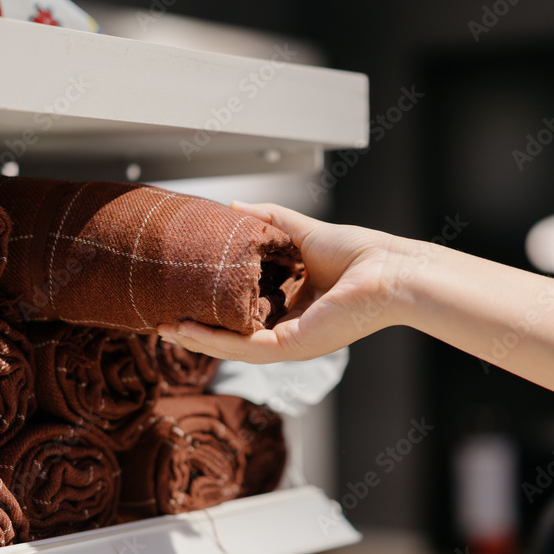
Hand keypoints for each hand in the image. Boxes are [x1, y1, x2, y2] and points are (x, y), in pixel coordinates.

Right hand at [157, 201, 418, 362]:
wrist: (388, 268)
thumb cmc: (359, 252)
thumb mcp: (300, 231)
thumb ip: (267, 221)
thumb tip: (233, 207)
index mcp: (293, 307)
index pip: (245, 313)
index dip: (214, 307)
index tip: (184, 296)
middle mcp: (290, 329)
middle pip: (234, 334)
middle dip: (198, 329)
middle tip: (164, 318)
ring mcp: (291, 341)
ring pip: (234, 346)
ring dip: (198, 339)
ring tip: (166, 328)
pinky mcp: (293, 345)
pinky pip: (246, 347)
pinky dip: (216, 340)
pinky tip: (189, 330)